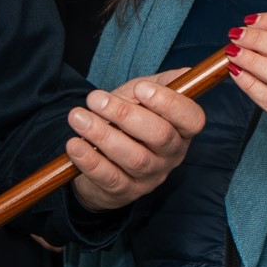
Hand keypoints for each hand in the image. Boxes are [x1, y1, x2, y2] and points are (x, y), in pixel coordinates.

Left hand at [67, 70, 204, 211]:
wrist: (103, 159)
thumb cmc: (127, 122)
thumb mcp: (143, 98)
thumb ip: (161, 84)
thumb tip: (185, 73)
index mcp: (181, 130)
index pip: (192, 119)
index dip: (169, 103)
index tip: (140, 88)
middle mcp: (171, 156)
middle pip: (160, 136)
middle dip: (125, 114)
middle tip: (95, 99)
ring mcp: (150, 177)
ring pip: (134, 158)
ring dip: (102, 134)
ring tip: (78, 118)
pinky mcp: (126, 192)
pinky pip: (110, 178)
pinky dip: (90, 160)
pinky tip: (75, 144)